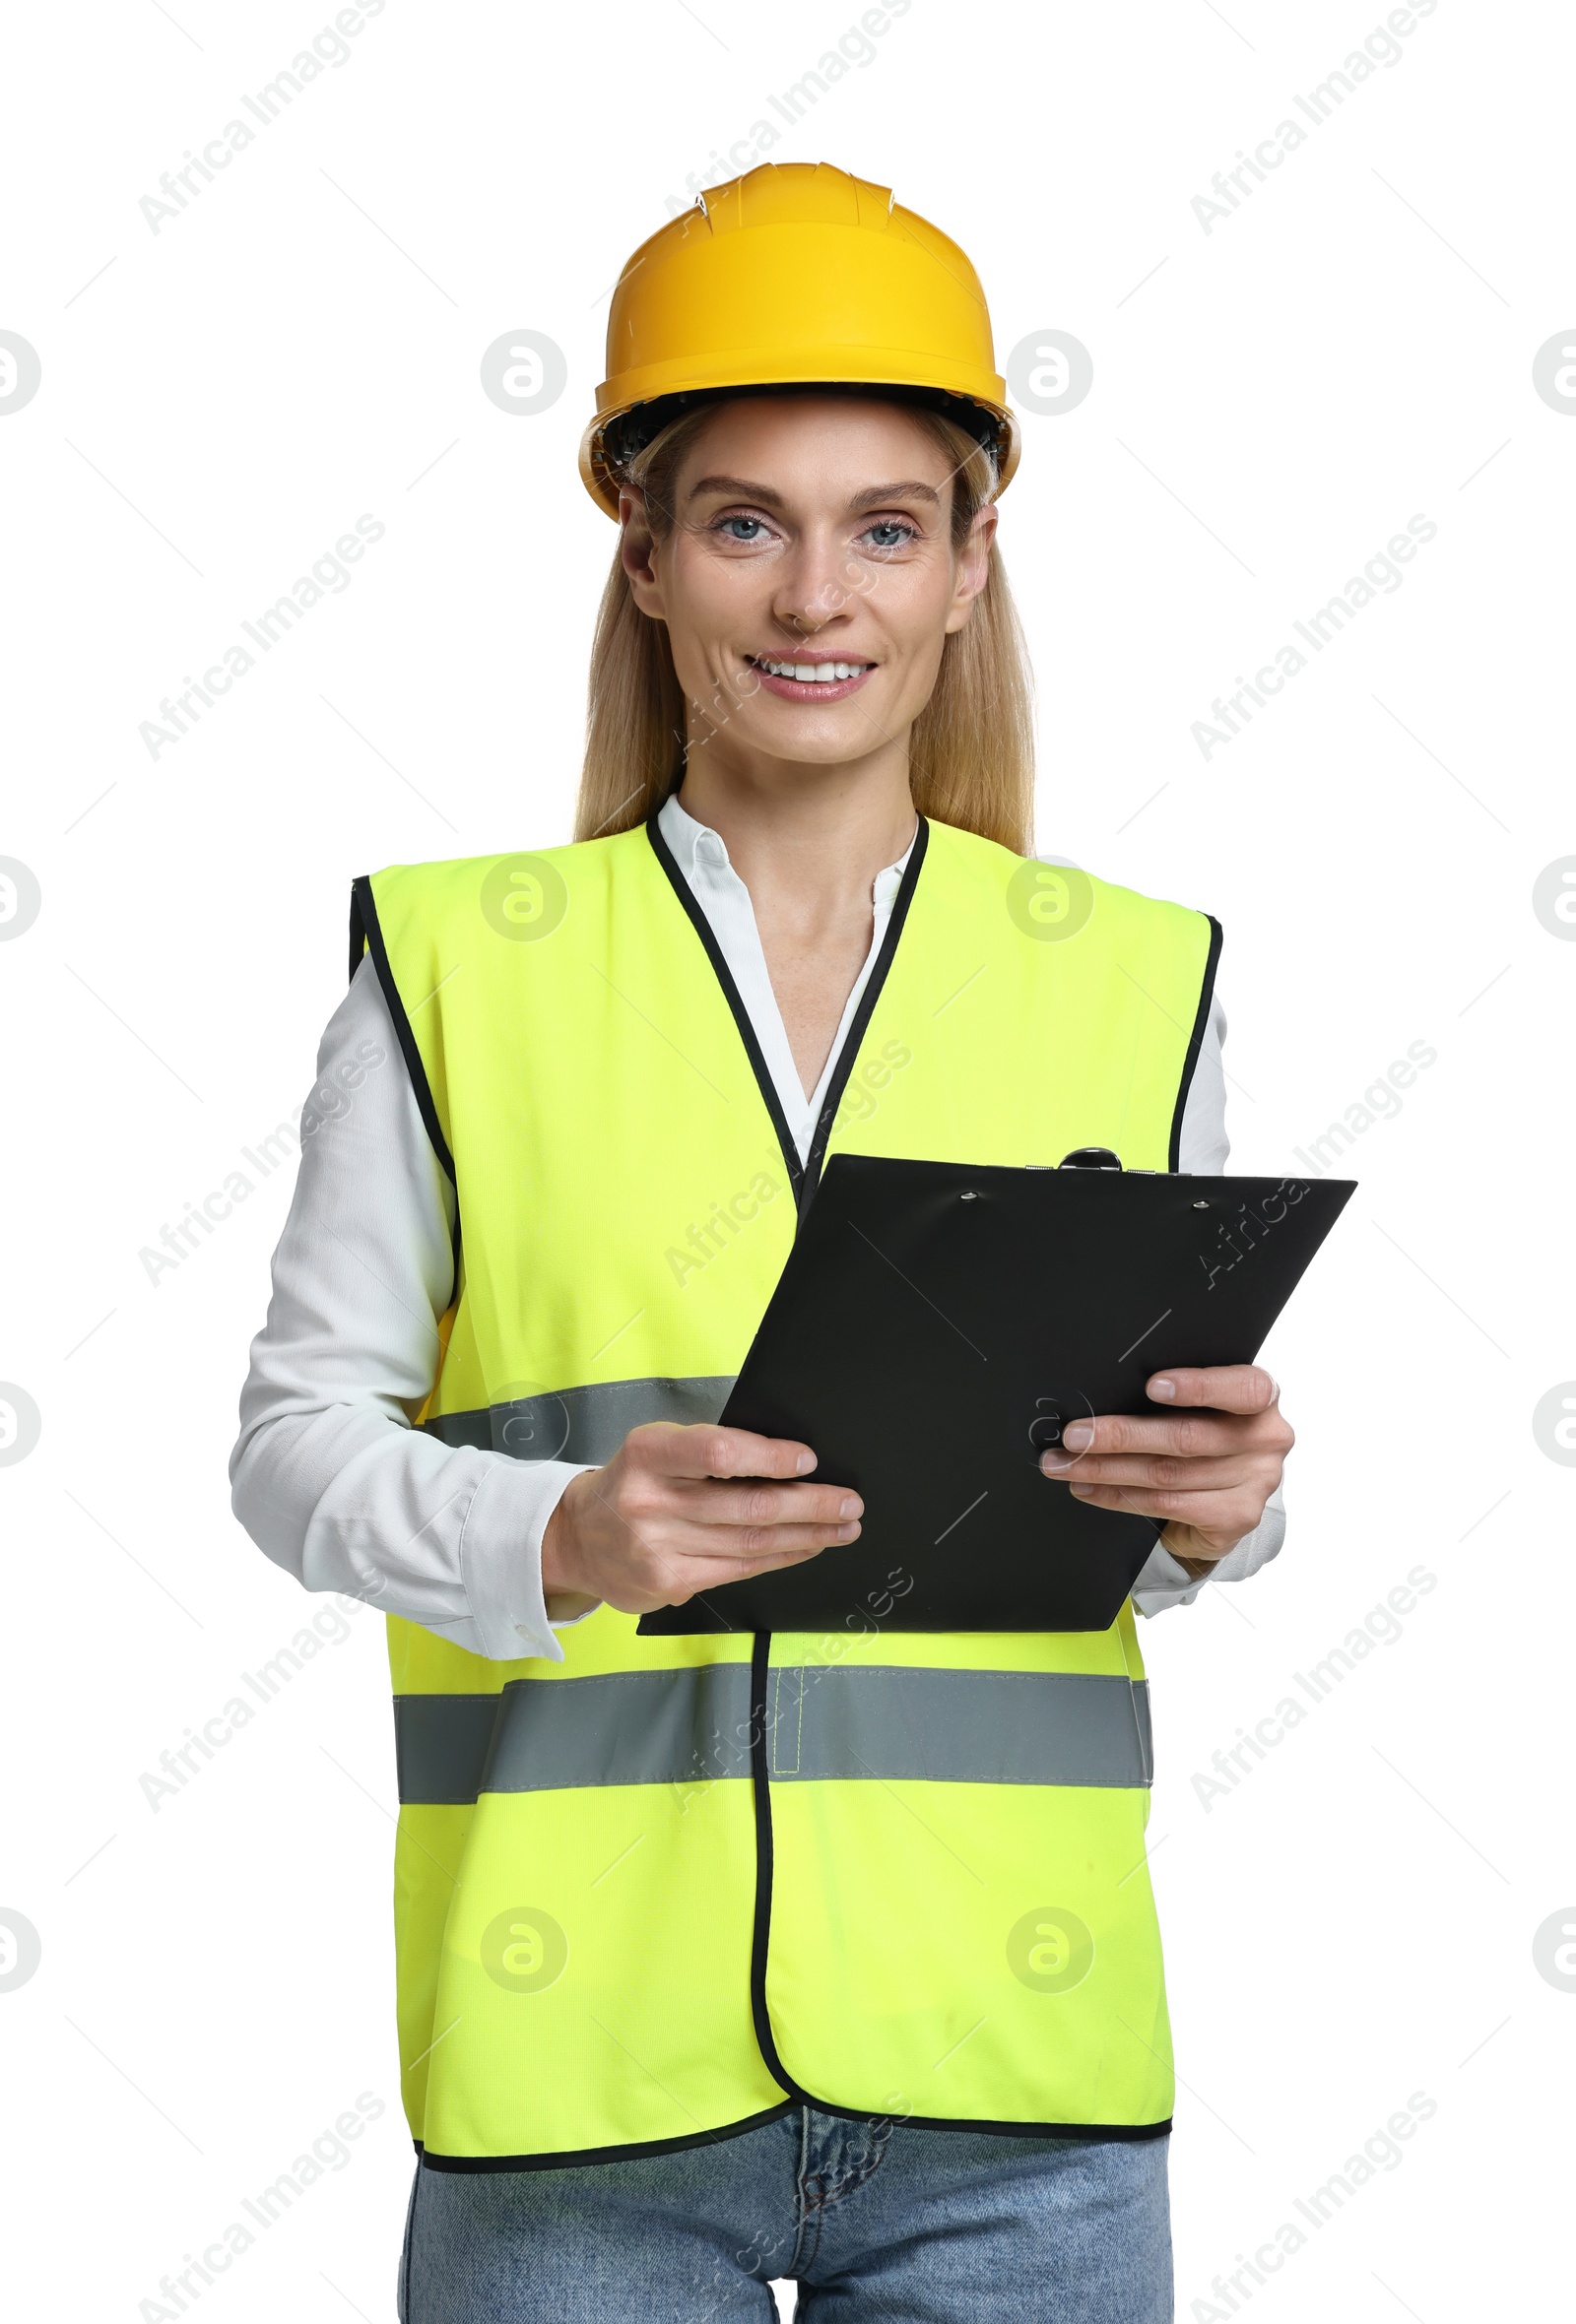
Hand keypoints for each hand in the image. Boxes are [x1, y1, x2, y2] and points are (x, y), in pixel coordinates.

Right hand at [540, 1422, 862, 1614]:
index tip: (808, 1460)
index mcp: (648, 1452)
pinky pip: (739, 1569)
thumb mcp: (657, 1450)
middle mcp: (649, 1500)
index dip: (769, 1457)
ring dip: (806, 1534)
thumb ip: (709, 1452)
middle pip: (746, 1506)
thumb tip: (788, 1461)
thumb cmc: (635, 1483)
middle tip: (848, 1501)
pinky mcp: (668, 1582)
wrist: (580, 1537)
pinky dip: (781, 1558)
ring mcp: (658, 1547)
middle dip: (809, 1504)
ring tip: (842, 1526)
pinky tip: (806, 1547)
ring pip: (750, 1543)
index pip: (718, 1452)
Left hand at [1038, 1365, 1291, 1574]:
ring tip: (1067, 1464)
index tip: (1151, 1386)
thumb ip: (1172, 1396)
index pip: (1242, 1388)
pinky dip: (1118, 1497)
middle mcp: (1267, 1438)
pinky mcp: (1237, 1517)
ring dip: (1107, 1470)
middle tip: (1075, 1436)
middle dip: (1121, 1436)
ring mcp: (1256, 1482)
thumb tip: (1101, 1391)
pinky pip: (1166, 1504)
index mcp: (1261, 1397)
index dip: (1198, 1387)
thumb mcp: (1201, 1406)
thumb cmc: (1205, 1433)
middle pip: (1187, 1437)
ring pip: (1167, 1474)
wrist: (1226, 1494)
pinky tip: (1090, 1489)